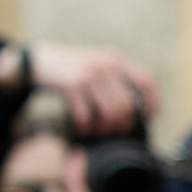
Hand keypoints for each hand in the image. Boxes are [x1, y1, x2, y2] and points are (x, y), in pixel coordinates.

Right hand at [26, 43, 157, 133]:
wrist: (38, 61)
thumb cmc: (71, 71)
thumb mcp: (97, 67)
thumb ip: (116, 81)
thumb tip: (137, 111)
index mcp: (116, 60)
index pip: (147, 81)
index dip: (153, 103)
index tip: (151, 118)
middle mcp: (106, 64)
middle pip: (128, 106)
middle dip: (122, 125)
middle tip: (112, 132)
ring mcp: (89, 74)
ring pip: (110, 113)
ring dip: (103, 129)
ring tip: (95, 131)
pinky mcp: (72, 84)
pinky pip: (86, 115)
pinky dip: (84, 127)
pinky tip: (80, 128)